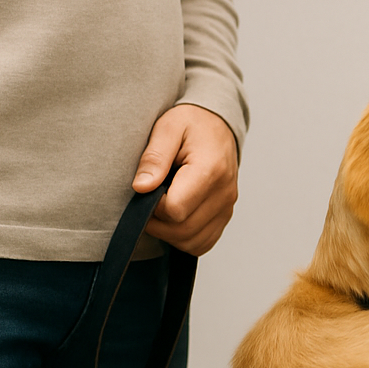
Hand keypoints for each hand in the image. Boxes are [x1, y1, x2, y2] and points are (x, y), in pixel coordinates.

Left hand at [132, 104, 238, 254]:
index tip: (148, 189)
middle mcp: (224, 193)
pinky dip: (184, 238)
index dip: (154, 206)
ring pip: (192, 242)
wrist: (217, 125)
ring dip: (169, 233)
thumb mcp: (167, 128)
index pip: (176, 210)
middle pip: (183, 230)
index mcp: (210, 170)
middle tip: (148, 201)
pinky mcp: (225, 215)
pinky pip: (203, 243)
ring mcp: (227, 207)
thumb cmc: (192, 124)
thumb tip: (141, 188)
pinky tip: (175, 217)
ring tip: (162, 207)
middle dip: (158, 223)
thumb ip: (154, 158)